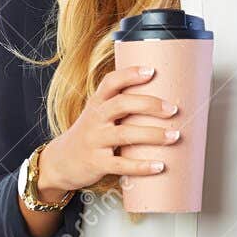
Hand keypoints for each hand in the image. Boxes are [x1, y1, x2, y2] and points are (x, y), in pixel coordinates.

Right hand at [36, 65, 181, 196]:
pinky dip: (141, 166)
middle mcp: (95, 119)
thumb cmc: (91, 135)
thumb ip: (122, 106)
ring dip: (153, 134)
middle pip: (121, 104)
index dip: (130, 74)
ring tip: (175, 136)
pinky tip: (160, 166)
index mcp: (97, 104)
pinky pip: (121, 164)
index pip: (110, 82)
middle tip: (173, 109)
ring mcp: (95, 140)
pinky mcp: (97, 163)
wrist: (61, 162)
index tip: (151, 71)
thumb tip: (164, 100)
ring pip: (125, 134)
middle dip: (149, 105)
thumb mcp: (99, 115)